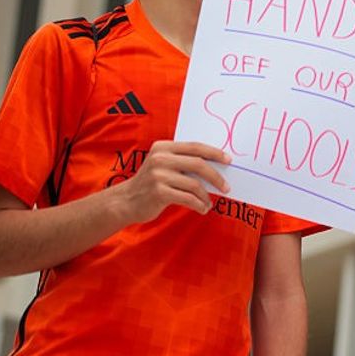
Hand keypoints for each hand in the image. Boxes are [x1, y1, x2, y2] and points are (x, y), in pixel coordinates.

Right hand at [115, 140, 230, 222]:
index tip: (229, 160)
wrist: (125, 201)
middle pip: (198, 164)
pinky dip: (199, 205)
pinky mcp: (159, 192)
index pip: (195, 147)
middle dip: (216, 176)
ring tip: (209, 203)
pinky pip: (188, 198)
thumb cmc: (151, 184)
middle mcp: (160, 158)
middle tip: (226, 187)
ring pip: (194, 184)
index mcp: (163, 147)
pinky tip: (202, 209)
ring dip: (206, 196)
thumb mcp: (163, 166)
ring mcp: (158, 175)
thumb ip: (183, 162)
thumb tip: (216, 167)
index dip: (214, 153)